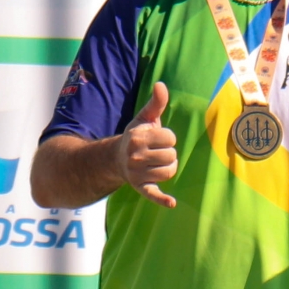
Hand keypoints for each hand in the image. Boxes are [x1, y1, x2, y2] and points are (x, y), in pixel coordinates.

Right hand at [121, 82, 177, 207]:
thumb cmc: (137, 136)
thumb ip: (156, 103)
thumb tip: (161, 85)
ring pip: (169, 171)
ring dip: (168, 167)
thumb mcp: (144, 118)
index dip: (168, 138)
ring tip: (157, 163)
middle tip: (156, 152)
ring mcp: (137, 174)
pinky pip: (153, 195)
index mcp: (139, 138)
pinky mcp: (141, 188)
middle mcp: (136, 157)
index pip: (170, 138)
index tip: (158, 139)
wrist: (116, 159)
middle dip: (168, 153)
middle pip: (171, 156)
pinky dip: (162, 199)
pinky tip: (172, 203)